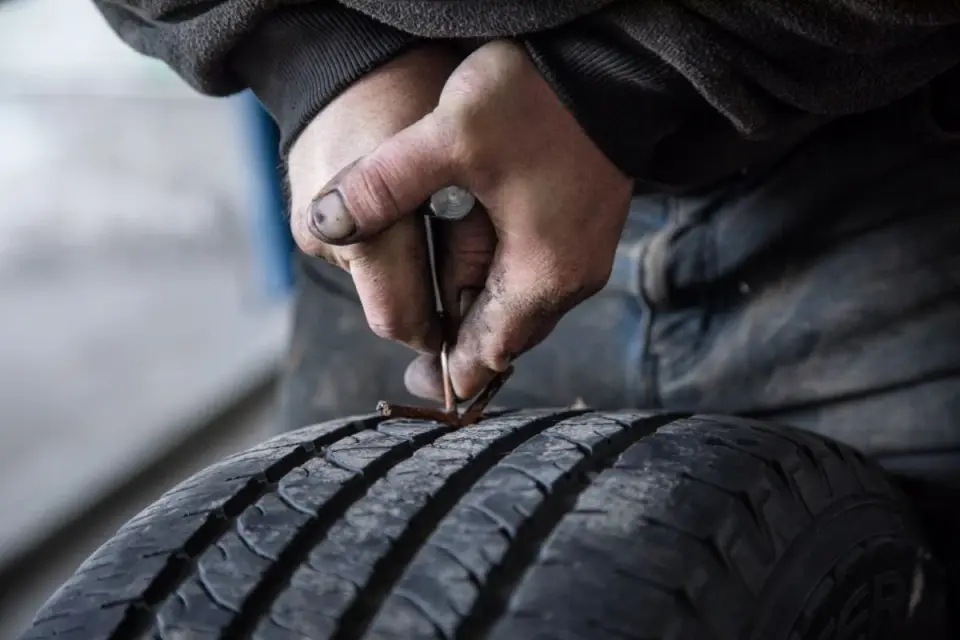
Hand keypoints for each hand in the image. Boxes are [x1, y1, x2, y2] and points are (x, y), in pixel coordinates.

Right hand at [287, 44, 462, 352]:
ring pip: (370, 283)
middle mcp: (327, 240)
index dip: (438, 334)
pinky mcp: (304, 220)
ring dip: (403, 270)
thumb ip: (472, 250)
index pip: (400, 321)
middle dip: (425, 300)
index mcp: (366, 231)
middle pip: (385, 307)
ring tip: (430, 220)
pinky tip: (401, 208)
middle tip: (462, 270)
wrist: (352, 55)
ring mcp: (309, 230)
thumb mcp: (463, 172)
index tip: (470, 327)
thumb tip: (479, 316)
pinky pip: (353, 253)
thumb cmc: (420, 101)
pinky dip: (382, 245)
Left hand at [292, 40, 634, 400]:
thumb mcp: (448, 138)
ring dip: (479, 305)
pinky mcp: (583, 224)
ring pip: (522, 303)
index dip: (449, 374)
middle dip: (460, 341)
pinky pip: (536, 273)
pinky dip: (501, 277)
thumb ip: (383, 186)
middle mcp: (571, 276)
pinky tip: (472, 255)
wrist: (610, 60)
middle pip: (507, 335)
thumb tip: (327, 222)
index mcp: (541, 275)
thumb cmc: (538, 101)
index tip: (415, 385)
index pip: (490, 353)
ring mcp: (584, 251)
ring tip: (438, 304)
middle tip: (415, 353)